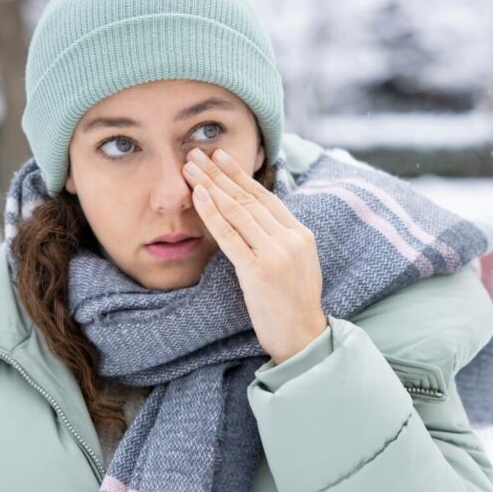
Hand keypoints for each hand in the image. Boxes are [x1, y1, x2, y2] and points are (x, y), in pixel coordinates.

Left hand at [183, 147, 327, 364]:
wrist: (302, 337)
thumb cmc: (294, 304)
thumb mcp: (297, 264)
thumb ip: (281, 239)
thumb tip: (258, 219)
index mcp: (301, 234)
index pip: (265, 197)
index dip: (240, 175)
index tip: (220, 158)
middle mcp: (290, 239)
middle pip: (248, 199)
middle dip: (219, 174)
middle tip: (196, 154)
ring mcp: (275, 254)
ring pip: (238, 212)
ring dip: (211, 186)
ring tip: (190, 168)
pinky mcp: (258, 271)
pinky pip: (230, 236)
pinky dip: (212, 213)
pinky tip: (198, 195)